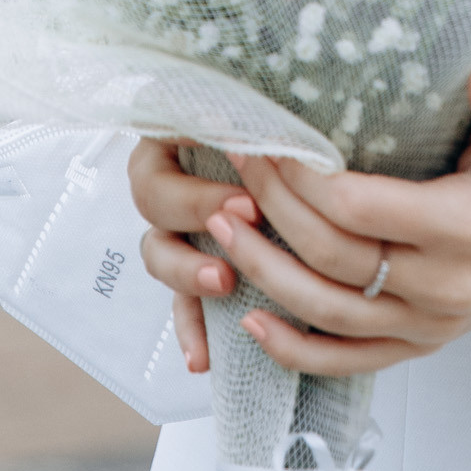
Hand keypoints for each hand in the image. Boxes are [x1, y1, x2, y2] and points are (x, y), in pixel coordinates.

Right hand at [126, 136, 265, 376]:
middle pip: (155, 208)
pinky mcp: (200, 265)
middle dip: (196, 221)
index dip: (198, 193)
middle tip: (246, 226)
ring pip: (162, 253)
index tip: (250, 203)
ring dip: (187, 274)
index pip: (163, 168)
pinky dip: (193, 330)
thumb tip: (244, 128)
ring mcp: (182, 226)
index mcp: (175, 136)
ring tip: (224, 282)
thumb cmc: (284, 121)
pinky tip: (203, 358)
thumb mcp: (264, 112)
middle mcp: (172, 180)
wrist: (315, 154)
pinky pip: (184, 304)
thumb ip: (250, 121)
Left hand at [171, 67, 470, 379]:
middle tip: (231, 170)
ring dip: (266, 275)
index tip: (266, 141)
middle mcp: (447, 287)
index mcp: (469, 227)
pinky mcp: (423, 342)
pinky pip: (349, 359)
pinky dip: (295, 349)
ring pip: (329, 314)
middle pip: (333, 259)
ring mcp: (433, 323)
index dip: (302, 180)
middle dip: (271, 213)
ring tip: (220, 229)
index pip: (361, 210)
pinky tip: (251, 320)